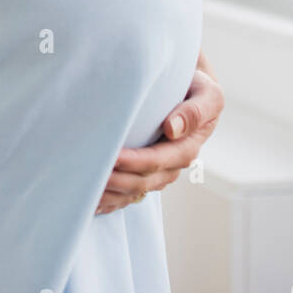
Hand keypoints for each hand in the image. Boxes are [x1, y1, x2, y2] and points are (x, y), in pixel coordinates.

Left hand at [94, 62, 224, 214]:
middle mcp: (172, 166)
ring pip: (133, 192)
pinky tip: (92, 203)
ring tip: (85, 189)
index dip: (134, 162)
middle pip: (142, 181)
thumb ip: (195, 111)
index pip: (157, 160)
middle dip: (116, 179)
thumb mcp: (207, 95)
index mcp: (187, 148)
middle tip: (89, 173)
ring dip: (110, 193)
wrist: (192, 91)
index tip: (112, 156)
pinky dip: (111, 201)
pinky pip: (129, 194)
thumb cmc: (198, 89)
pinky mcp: (147, 173)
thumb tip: (172, 129)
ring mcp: (159, 173)